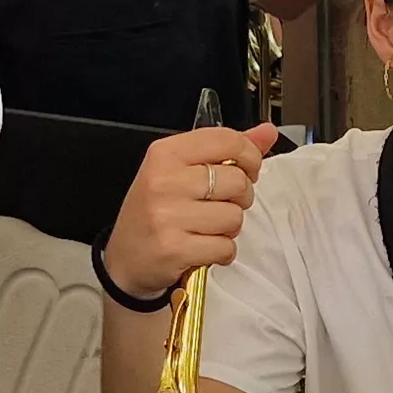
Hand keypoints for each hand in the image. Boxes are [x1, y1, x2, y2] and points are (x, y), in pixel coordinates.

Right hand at [99, 123, 278, 303]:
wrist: (124, 260)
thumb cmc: (154, 212)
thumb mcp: (180, 172)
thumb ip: (226, 151)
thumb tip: (267, 132)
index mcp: (165, 154)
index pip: (226, 140)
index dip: (249, 155)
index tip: (246, 170)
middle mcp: (164, 181)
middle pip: (237, 181)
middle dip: (239, 198)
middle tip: (219, 206)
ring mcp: (168, 216)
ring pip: (234, 217)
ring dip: (229, 228)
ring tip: (206, 229)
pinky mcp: (174, 249)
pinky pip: (226, 247)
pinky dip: (222, 252)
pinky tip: (203, 248)